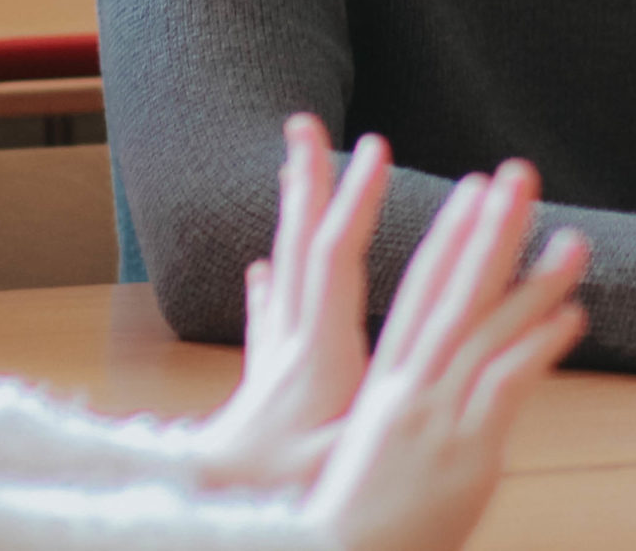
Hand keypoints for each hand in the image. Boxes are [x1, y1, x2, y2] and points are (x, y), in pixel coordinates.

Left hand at [191, 117, 389, 489]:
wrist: (209, 515)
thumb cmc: (280, 496)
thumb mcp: (344, 457)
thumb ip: (385, 412)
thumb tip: (426, 381)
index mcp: (318, 356)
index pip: (336, 260)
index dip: (354, 203)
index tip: (376, 149)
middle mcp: (291, 344)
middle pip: (297, 245)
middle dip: (308, 182)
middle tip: (304, 124)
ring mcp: (273, 359)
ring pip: (281, 267)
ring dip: (290, 213)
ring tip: (293, 166)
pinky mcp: (262, 383)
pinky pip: (268, 316)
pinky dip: (269, 283)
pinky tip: (261, 267)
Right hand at [305, 161, 587, 550]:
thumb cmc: (358, 519)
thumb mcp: (369, 444)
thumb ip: (391, 399)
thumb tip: (409, 379)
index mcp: (387, 382)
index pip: (421, 291)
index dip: (450, 236)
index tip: (473, 188)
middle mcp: (411, 386)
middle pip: (455, 291)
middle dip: (489, 229)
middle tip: (518, 175)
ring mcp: (438, 414)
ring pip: (488, 328)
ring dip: (534, 279)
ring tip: (573, 239)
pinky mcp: (466, 448)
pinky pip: (506, 382)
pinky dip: (539, 344)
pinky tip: (573, 315)